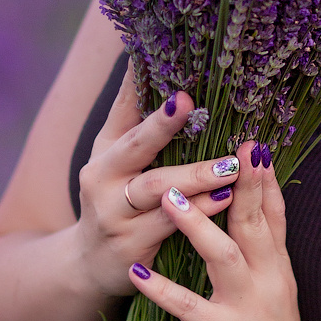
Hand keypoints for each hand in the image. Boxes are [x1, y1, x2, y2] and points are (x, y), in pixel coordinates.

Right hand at [74, 67, 241, 301]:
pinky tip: (226, 201)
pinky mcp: (133, 249)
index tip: (177, 88)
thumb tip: (140, 56)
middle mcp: (102, 182)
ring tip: (231, 165)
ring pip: (157, 192)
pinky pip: (170, 228)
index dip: (146, 98)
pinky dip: (200, 212)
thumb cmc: (113, 196)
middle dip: (164, 129)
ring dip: (196, 177)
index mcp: (103, 154)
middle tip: (194, 107)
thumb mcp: (112, 156)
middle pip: (136, 151)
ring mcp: (115, 218)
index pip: (125, 118)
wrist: (89, 264)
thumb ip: (128, 112)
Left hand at [126, 141, 320, 320]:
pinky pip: (190, 309)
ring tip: (169, 197)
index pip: (273, 210)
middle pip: (253, 222)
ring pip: (224, 256)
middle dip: (240, 183)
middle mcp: (267, 278)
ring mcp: (247, 306)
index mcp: (276, 264)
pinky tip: (137, 274)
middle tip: (225, 147)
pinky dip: (163, 290)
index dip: (264, 175)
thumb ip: (269, 239)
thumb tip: (266, 192)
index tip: (253, 140)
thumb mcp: (279, 281)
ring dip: (197, 225)